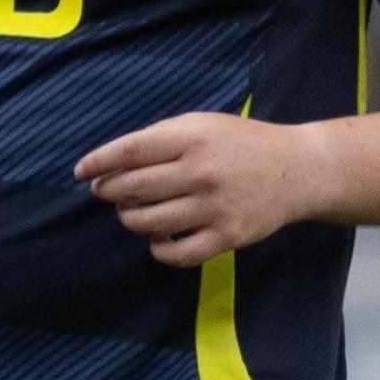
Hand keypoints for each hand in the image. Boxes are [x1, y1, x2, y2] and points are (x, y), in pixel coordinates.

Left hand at [76, 113, 332, 265]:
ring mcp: (215, 207)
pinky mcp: (228, 236)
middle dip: (109, 192)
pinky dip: (158, 249)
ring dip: (130, 218)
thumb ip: (158, 139)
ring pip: (147, 222)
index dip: (98, 163)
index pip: (129, 152)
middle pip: (132, 189)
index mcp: (192, 138)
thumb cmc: (240, 144)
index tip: (81, 172)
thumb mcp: (201, 125)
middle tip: (107, 191)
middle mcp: (202, 173)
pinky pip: (176, 254)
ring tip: (134, 210)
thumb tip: (110, 163)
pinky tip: (159, 238)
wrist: (299, 170)